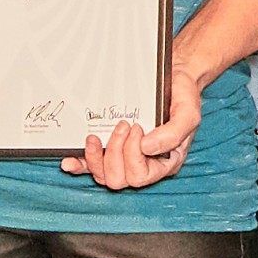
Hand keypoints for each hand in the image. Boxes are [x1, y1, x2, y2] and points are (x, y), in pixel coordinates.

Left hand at [65, 70, 199, 190]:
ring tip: (95, 136)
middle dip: (114, 152)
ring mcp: (124, 157)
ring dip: (94, 157)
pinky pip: (92, 165)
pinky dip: (80, 164)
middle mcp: (144, 164)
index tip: (137, 127)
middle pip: (119, 179)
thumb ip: (173, 134)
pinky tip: (70, 160)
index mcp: (164, 162)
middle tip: (122, 125)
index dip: (133, 154)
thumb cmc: (182, 97)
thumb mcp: (188, 114)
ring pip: (103, 175)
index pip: (141, 175)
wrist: (174, 78)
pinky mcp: (109, 148)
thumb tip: (147, 147)